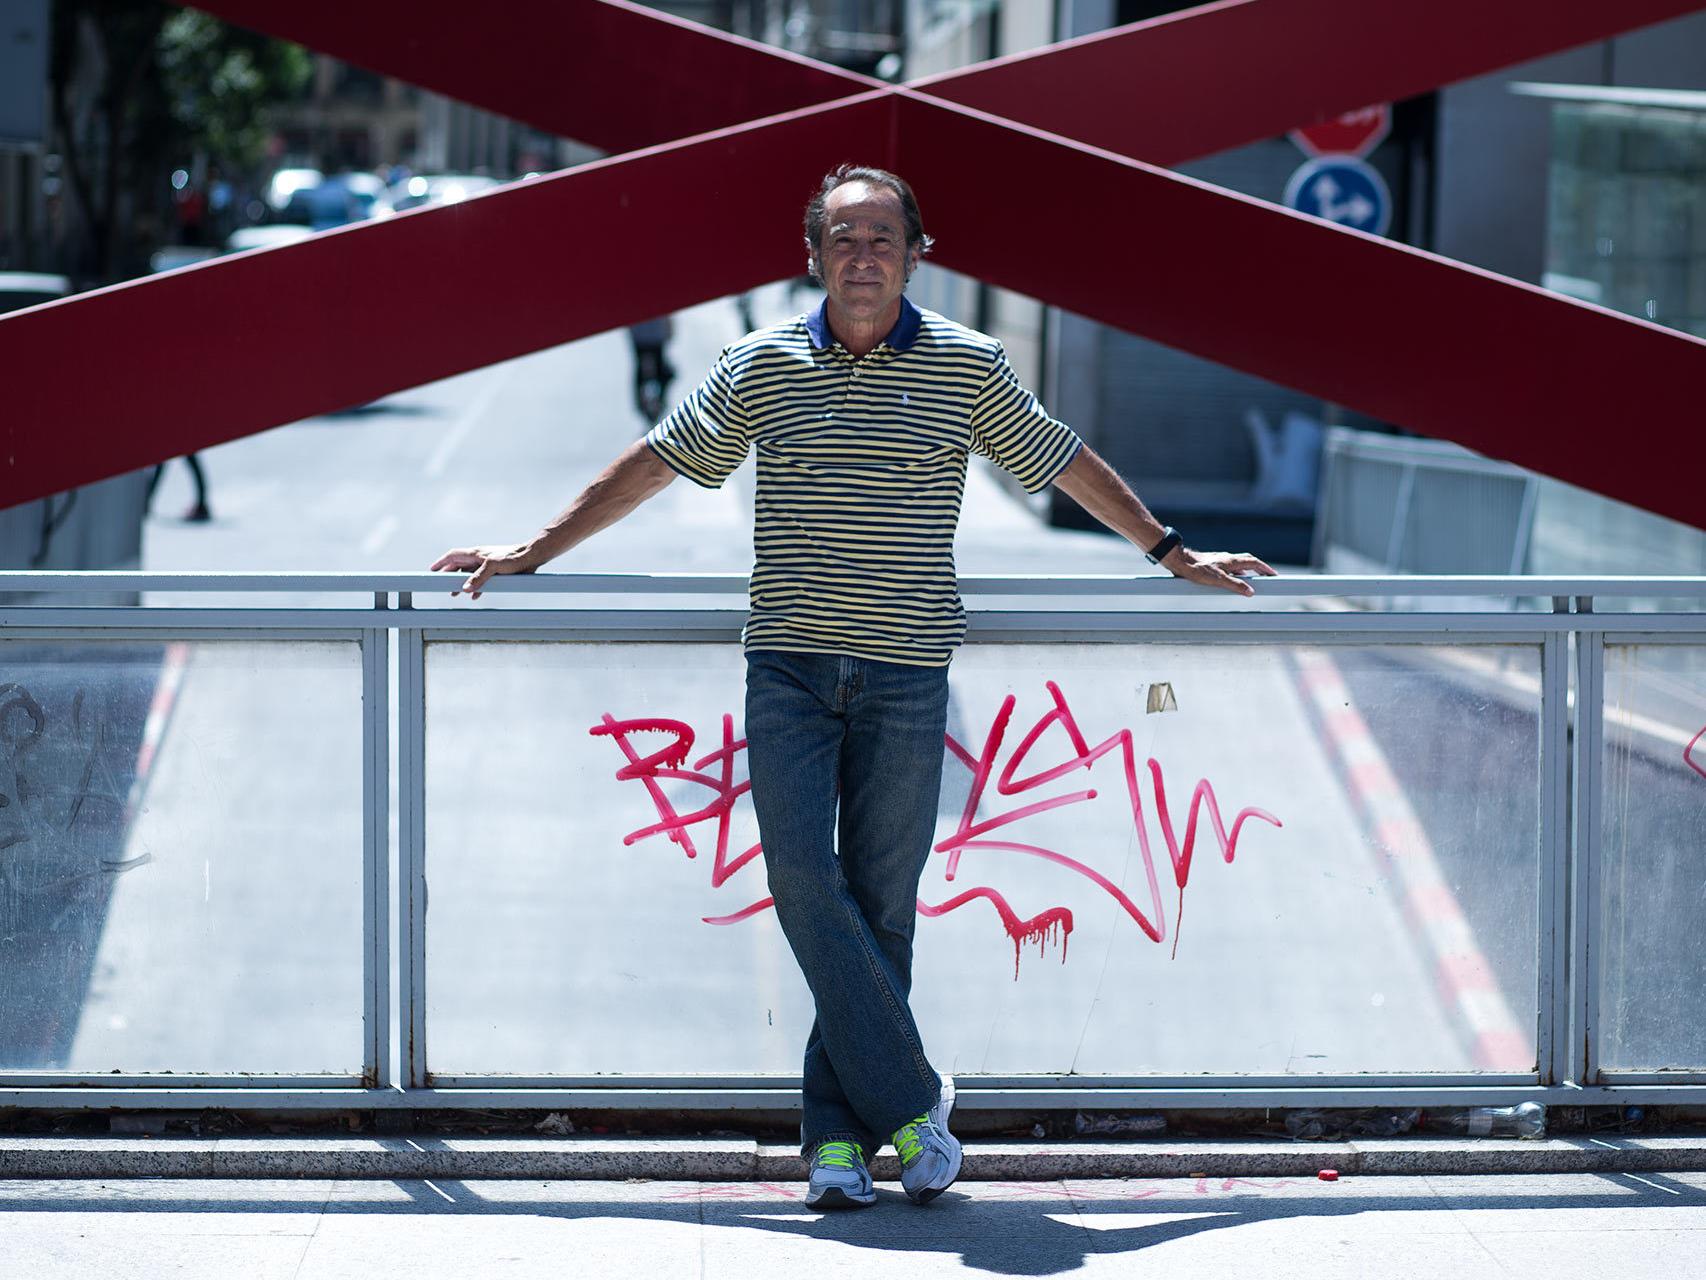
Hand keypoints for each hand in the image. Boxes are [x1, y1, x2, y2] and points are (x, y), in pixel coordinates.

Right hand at [429, 543, 536, 597]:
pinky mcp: (497, 572)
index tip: (432, 570)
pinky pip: (482, 580)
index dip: (442, 562)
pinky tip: (475, 596)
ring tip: (455, 594)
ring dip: (462, 583)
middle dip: (449, 575)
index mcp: (476, 554)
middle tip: (441, 584)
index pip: (453, 556)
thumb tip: (465, 589)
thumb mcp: (493, 567)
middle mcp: (480, 558)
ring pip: (470, 574)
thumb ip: (479, 577)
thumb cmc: (513, 558)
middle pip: (459, 566)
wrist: (531, 557)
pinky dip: (476, 588)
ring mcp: (488, 564)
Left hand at [1160, 546, 1276, 596]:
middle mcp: (1227, 558)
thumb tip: (1251, 591)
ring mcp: (1219, 560)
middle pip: (1248, 561)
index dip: (1265, 568)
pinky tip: (1232, 580)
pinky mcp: (1212, 564)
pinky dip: (1236, 573)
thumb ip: (1235, 585)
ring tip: (1253, 580)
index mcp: (1231, 560)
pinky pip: (1229, 568)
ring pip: (1238, 564)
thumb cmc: (1197, 570)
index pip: (1254, 562)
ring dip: (1248, 571)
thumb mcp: (1219, 580)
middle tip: (1267, 576)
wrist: (1180, 562)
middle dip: (1259, 568)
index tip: (1274, 575)